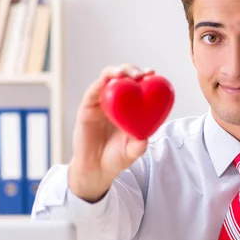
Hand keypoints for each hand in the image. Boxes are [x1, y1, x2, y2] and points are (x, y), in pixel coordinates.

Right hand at [68, 64, 150, 202]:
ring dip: (114, 72)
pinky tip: (106, 81)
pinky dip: (99, 84)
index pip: (137, 86)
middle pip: (122, 77)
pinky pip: (92, 93)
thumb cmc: (116, 158)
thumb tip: (144, 139)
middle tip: (140, 74)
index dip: (144, 76)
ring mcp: (100, 104)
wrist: (96, 170)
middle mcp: (115, 102)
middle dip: (131, 69)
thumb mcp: (132, 152)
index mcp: (129, 108)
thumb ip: (139, 146)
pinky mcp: (86, 109)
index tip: (153, 73)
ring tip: (123, 74)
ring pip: (106, 79)